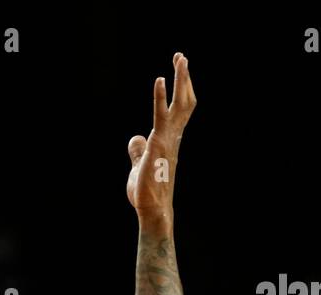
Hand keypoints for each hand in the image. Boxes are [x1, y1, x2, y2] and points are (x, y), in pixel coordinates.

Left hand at [126, 51, 195, 224]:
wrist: (152, 211)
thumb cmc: (147, 193)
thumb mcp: (140, 166)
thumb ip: (138, 151)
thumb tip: (136, 139)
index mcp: (169, 140)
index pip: (179, 110)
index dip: (181, 91)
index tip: (179, 70)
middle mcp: (172, 138)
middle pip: (184, 102)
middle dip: (184, 78)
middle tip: (182, 56)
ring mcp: (167, 141)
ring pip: (178, 105)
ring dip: (180, 80)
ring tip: (179, 58)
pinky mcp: (158, 145)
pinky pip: (160, 117)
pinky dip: (160, 97)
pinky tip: (159, 80)